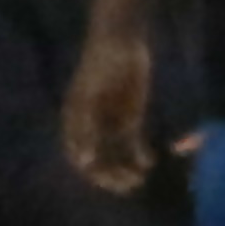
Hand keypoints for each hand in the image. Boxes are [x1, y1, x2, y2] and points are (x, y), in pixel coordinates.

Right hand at [66, 29, 154, 192]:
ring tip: (140, 177)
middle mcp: (91, 128)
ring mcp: (110, 124)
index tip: (108, 182)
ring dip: (126, 170)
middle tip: (130, 185)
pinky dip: (140, 155)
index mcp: (75, 124)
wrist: (120, 40)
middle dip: (111, 176)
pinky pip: (133, 143)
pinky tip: (149, 161)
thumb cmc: (102, 66)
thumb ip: (88, 129)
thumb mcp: (92, 97)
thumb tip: (83, 162)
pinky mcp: (129, 118)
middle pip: (99, 161)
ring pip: (116, 156)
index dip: (92, 174)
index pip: (80, 158)